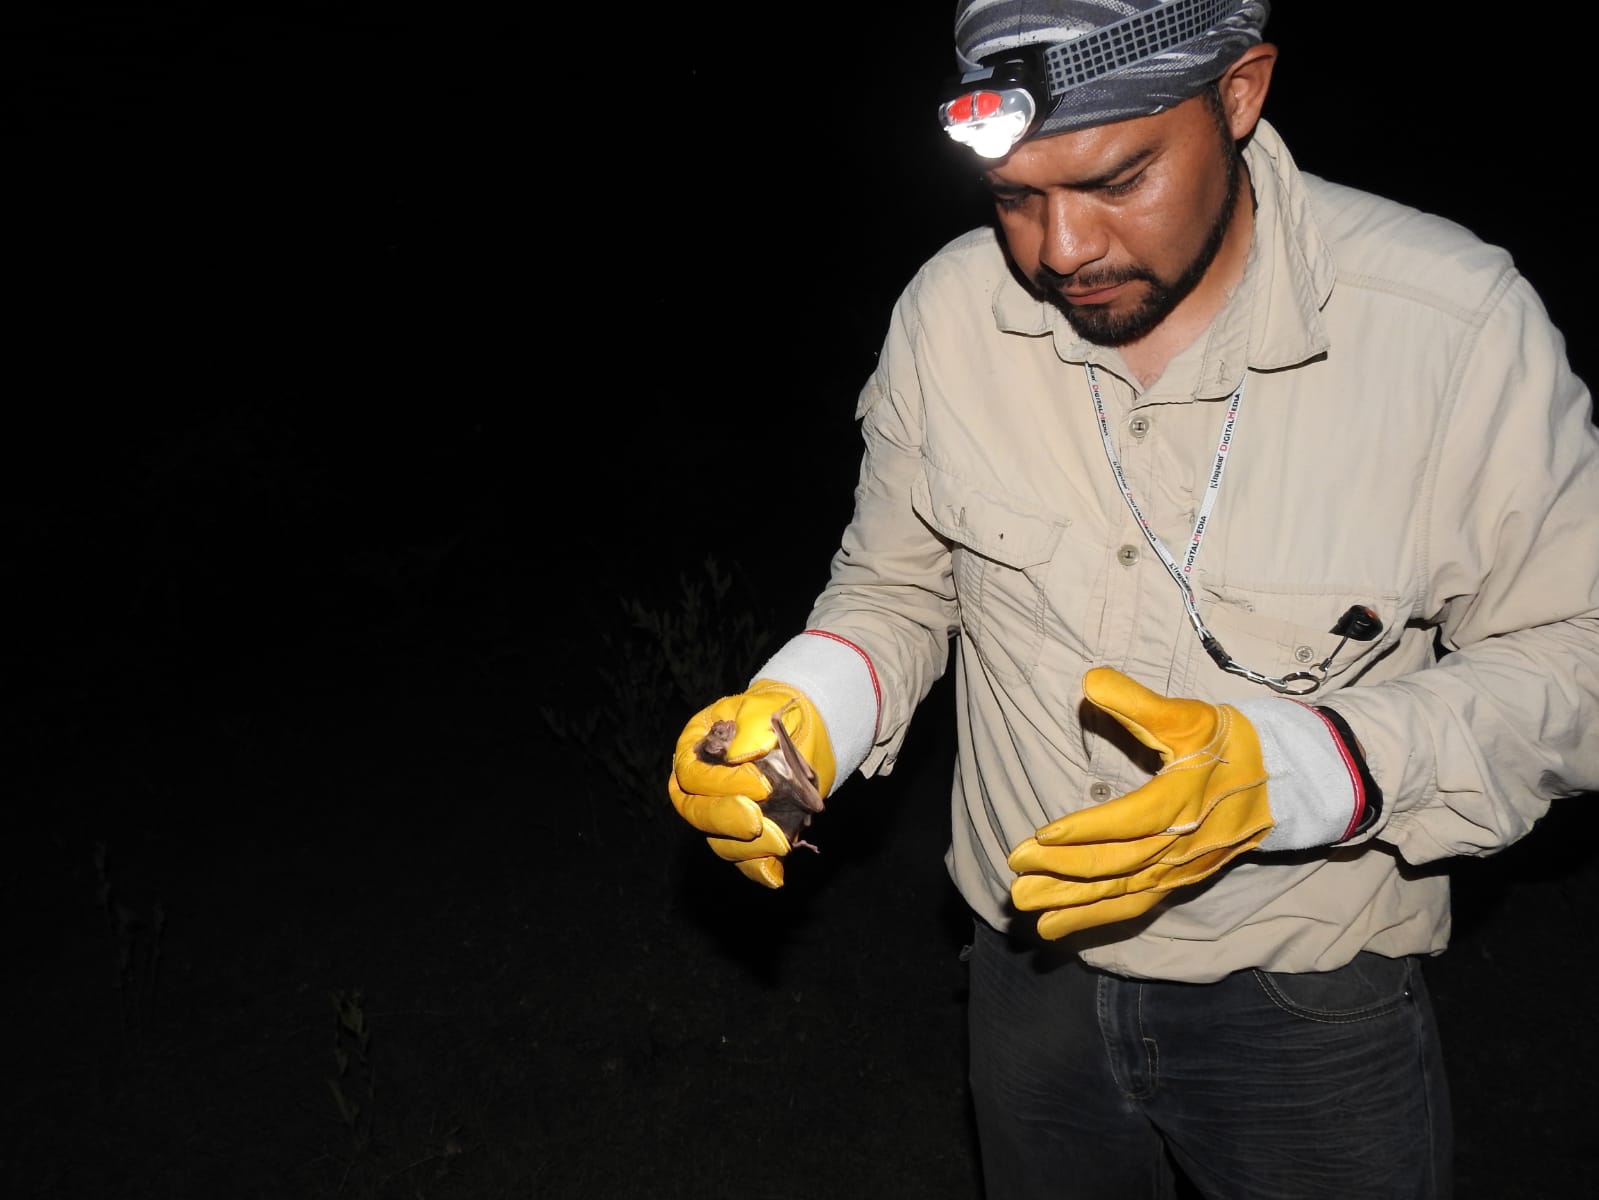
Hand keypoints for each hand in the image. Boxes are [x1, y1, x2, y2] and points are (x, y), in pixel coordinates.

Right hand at [668, 681, 835, 887]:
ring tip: (781, 841)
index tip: (761, 784)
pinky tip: (776, 875)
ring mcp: (723, 813)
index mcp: (694, 751)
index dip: (723, 784)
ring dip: (748, 847)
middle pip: (697, 813)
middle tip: (758, 822)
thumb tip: (742, 756)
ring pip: (720, 842)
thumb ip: (750, 727)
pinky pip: (745, 859)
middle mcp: (700, 787)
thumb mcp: (761, 708)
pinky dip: (759, 869)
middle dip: (727, 820)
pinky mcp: (748, 834)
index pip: (694, 775)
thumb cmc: (773, 714)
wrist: (800, 727)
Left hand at [1008, 667, 1360, 938]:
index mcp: (1184, 800)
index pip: (1130, 821)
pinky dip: (1094, 918)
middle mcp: (1183, 843)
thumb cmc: (1227, 743)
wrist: (1283, 781)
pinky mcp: (1180, 881)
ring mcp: (1182, 868)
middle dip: (1065, 871)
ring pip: (1121, 893)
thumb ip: (1138, 702)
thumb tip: (1090, 680)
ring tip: (1028, 911)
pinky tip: (1057, 927)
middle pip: (1118, 864)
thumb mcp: (1189, 715)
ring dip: (1072, 904)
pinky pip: (1134, 906)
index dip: (1086, 830)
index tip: (1042, 835)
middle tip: (1017, 873)